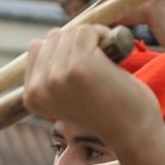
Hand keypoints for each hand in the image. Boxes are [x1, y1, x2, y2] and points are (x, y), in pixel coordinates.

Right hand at [22, 24, 162, 153]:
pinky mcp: (79, 66)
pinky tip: (113, 56)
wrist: (133, 133)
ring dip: (92, 39)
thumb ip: (51, 75)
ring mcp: (56, 76)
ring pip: (70, 32)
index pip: (37, 49)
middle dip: (77, 43)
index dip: (64, 50)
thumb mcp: (68, 97)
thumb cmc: (107, 112)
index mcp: (31, 96)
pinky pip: (87, 30)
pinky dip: (103, 35)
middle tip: (98, 65)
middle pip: (53, 37)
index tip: (83, 69)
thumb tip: (44, 40)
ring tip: (105, 63)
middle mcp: (38, 87)